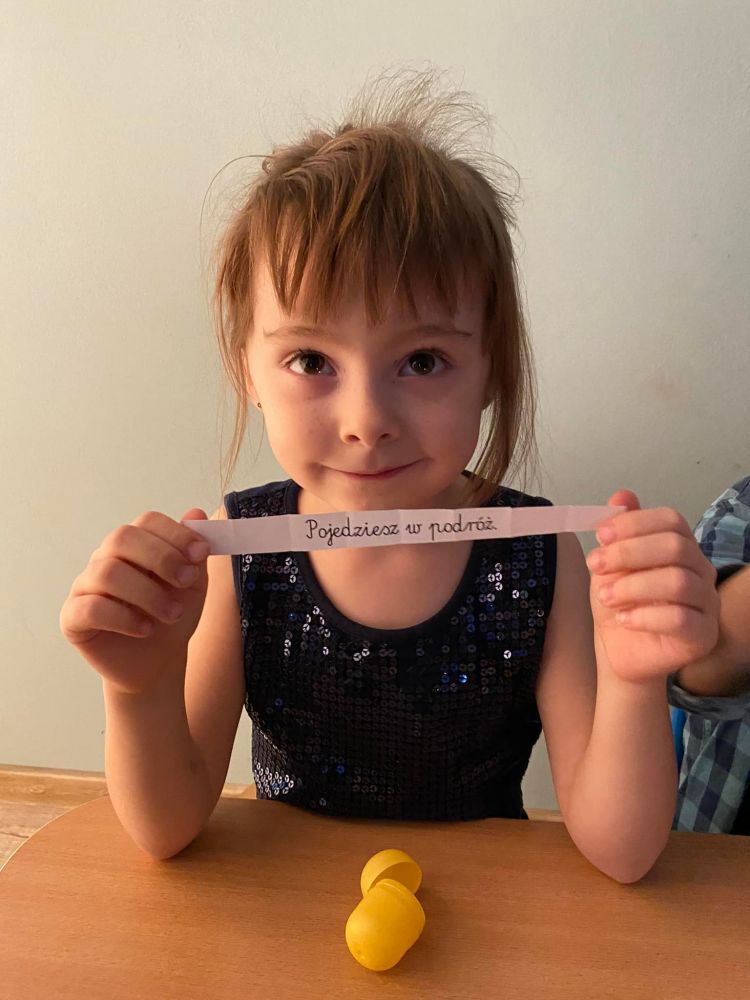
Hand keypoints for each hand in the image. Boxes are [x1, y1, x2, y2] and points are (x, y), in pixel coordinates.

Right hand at [59, 508, 210, 694]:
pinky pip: (90, 607)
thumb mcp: (194, 585)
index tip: (201, 554)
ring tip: (171, 614)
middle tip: (187, 582)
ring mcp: (85, 586)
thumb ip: (194, 552)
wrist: (158, 663)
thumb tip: (196, 513)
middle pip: (122, 538)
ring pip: (107, 572)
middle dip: (161, 558)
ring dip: (148, 593)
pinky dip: (124, 617)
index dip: (176, 534)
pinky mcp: (73, 617)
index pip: (148, 521)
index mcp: (136, 545)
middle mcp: (106, 558)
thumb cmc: (173, 617)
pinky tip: (145, 628)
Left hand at [586, 490, 719, 683]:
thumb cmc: (620, 605)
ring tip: (606, 597)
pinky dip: (645, 615)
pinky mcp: (703, 635)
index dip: (634, 523)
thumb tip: (621, 496)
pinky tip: (624, 619)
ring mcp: (707, 604)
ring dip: (633, 586)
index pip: (670, 520)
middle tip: (595, 565)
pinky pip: (680, 618)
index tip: (600, 535)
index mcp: (681, 547)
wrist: (619, 651)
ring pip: (678, 582)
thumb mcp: (610, 564)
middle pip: (676, 547)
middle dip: (629, 553)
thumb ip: (618, 532)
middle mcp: (701, 571)